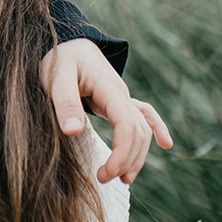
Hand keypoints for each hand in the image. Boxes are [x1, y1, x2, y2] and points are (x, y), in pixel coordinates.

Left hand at [42, 38, 173, 183]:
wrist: (66, 41)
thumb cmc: (58, 58)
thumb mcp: (56, 77)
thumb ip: (65, 102)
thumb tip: (72, 131)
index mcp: (109, 88)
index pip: (127, 125)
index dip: (121, 153)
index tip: (106, 173)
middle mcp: (121, 93)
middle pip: (138, 132)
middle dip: (126, 160)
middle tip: (104, 179)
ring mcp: (122, 96)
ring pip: (142, 129)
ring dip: (137, 154)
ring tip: (124, 179)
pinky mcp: (118, 99)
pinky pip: (144, 114)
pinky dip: (156, 128)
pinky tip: (166, 144)